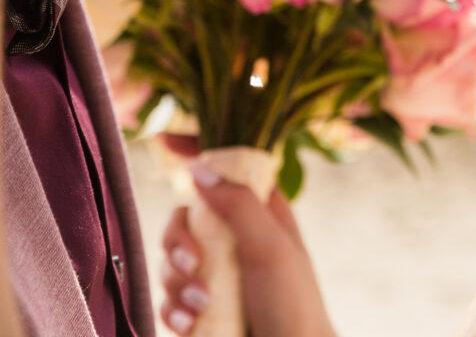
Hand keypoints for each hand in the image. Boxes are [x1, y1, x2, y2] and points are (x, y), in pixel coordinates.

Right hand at [160, 171, 336, 336]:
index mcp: (260, 215)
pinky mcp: (200, 312)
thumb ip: (237, 204)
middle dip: (177, 243)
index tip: (179, 170)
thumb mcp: (270, 248)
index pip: (224, 178)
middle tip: (192, 265)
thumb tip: (198, 168)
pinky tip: (189, 324)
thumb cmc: (293, 306)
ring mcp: (217, 278)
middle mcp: (235, 241)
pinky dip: (172, 311)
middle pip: (185, 220)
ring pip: (171, 263)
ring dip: (177, 284)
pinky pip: (168, 301)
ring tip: (202, 306)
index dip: (201, 175)